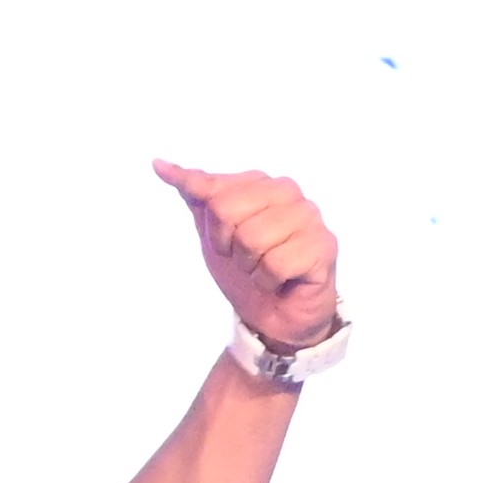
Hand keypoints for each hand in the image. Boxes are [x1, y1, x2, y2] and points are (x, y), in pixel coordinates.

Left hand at [151, 157, 341, 360]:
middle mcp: (288, 192)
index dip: (214, 230)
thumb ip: (193, 196)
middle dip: (229, 247)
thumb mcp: (212, 231)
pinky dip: (269, 281)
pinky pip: (276, 263)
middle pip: (228, 210)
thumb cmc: (246, 272)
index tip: (227, 244)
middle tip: (248, 260)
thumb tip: (159, 164)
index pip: (214, 193)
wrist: (273, 318)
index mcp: (261, 182)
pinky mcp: (324, 246)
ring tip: (265, 270)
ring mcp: (310, 217)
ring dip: (250, 267)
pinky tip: (282, 282)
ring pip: (252, 238)